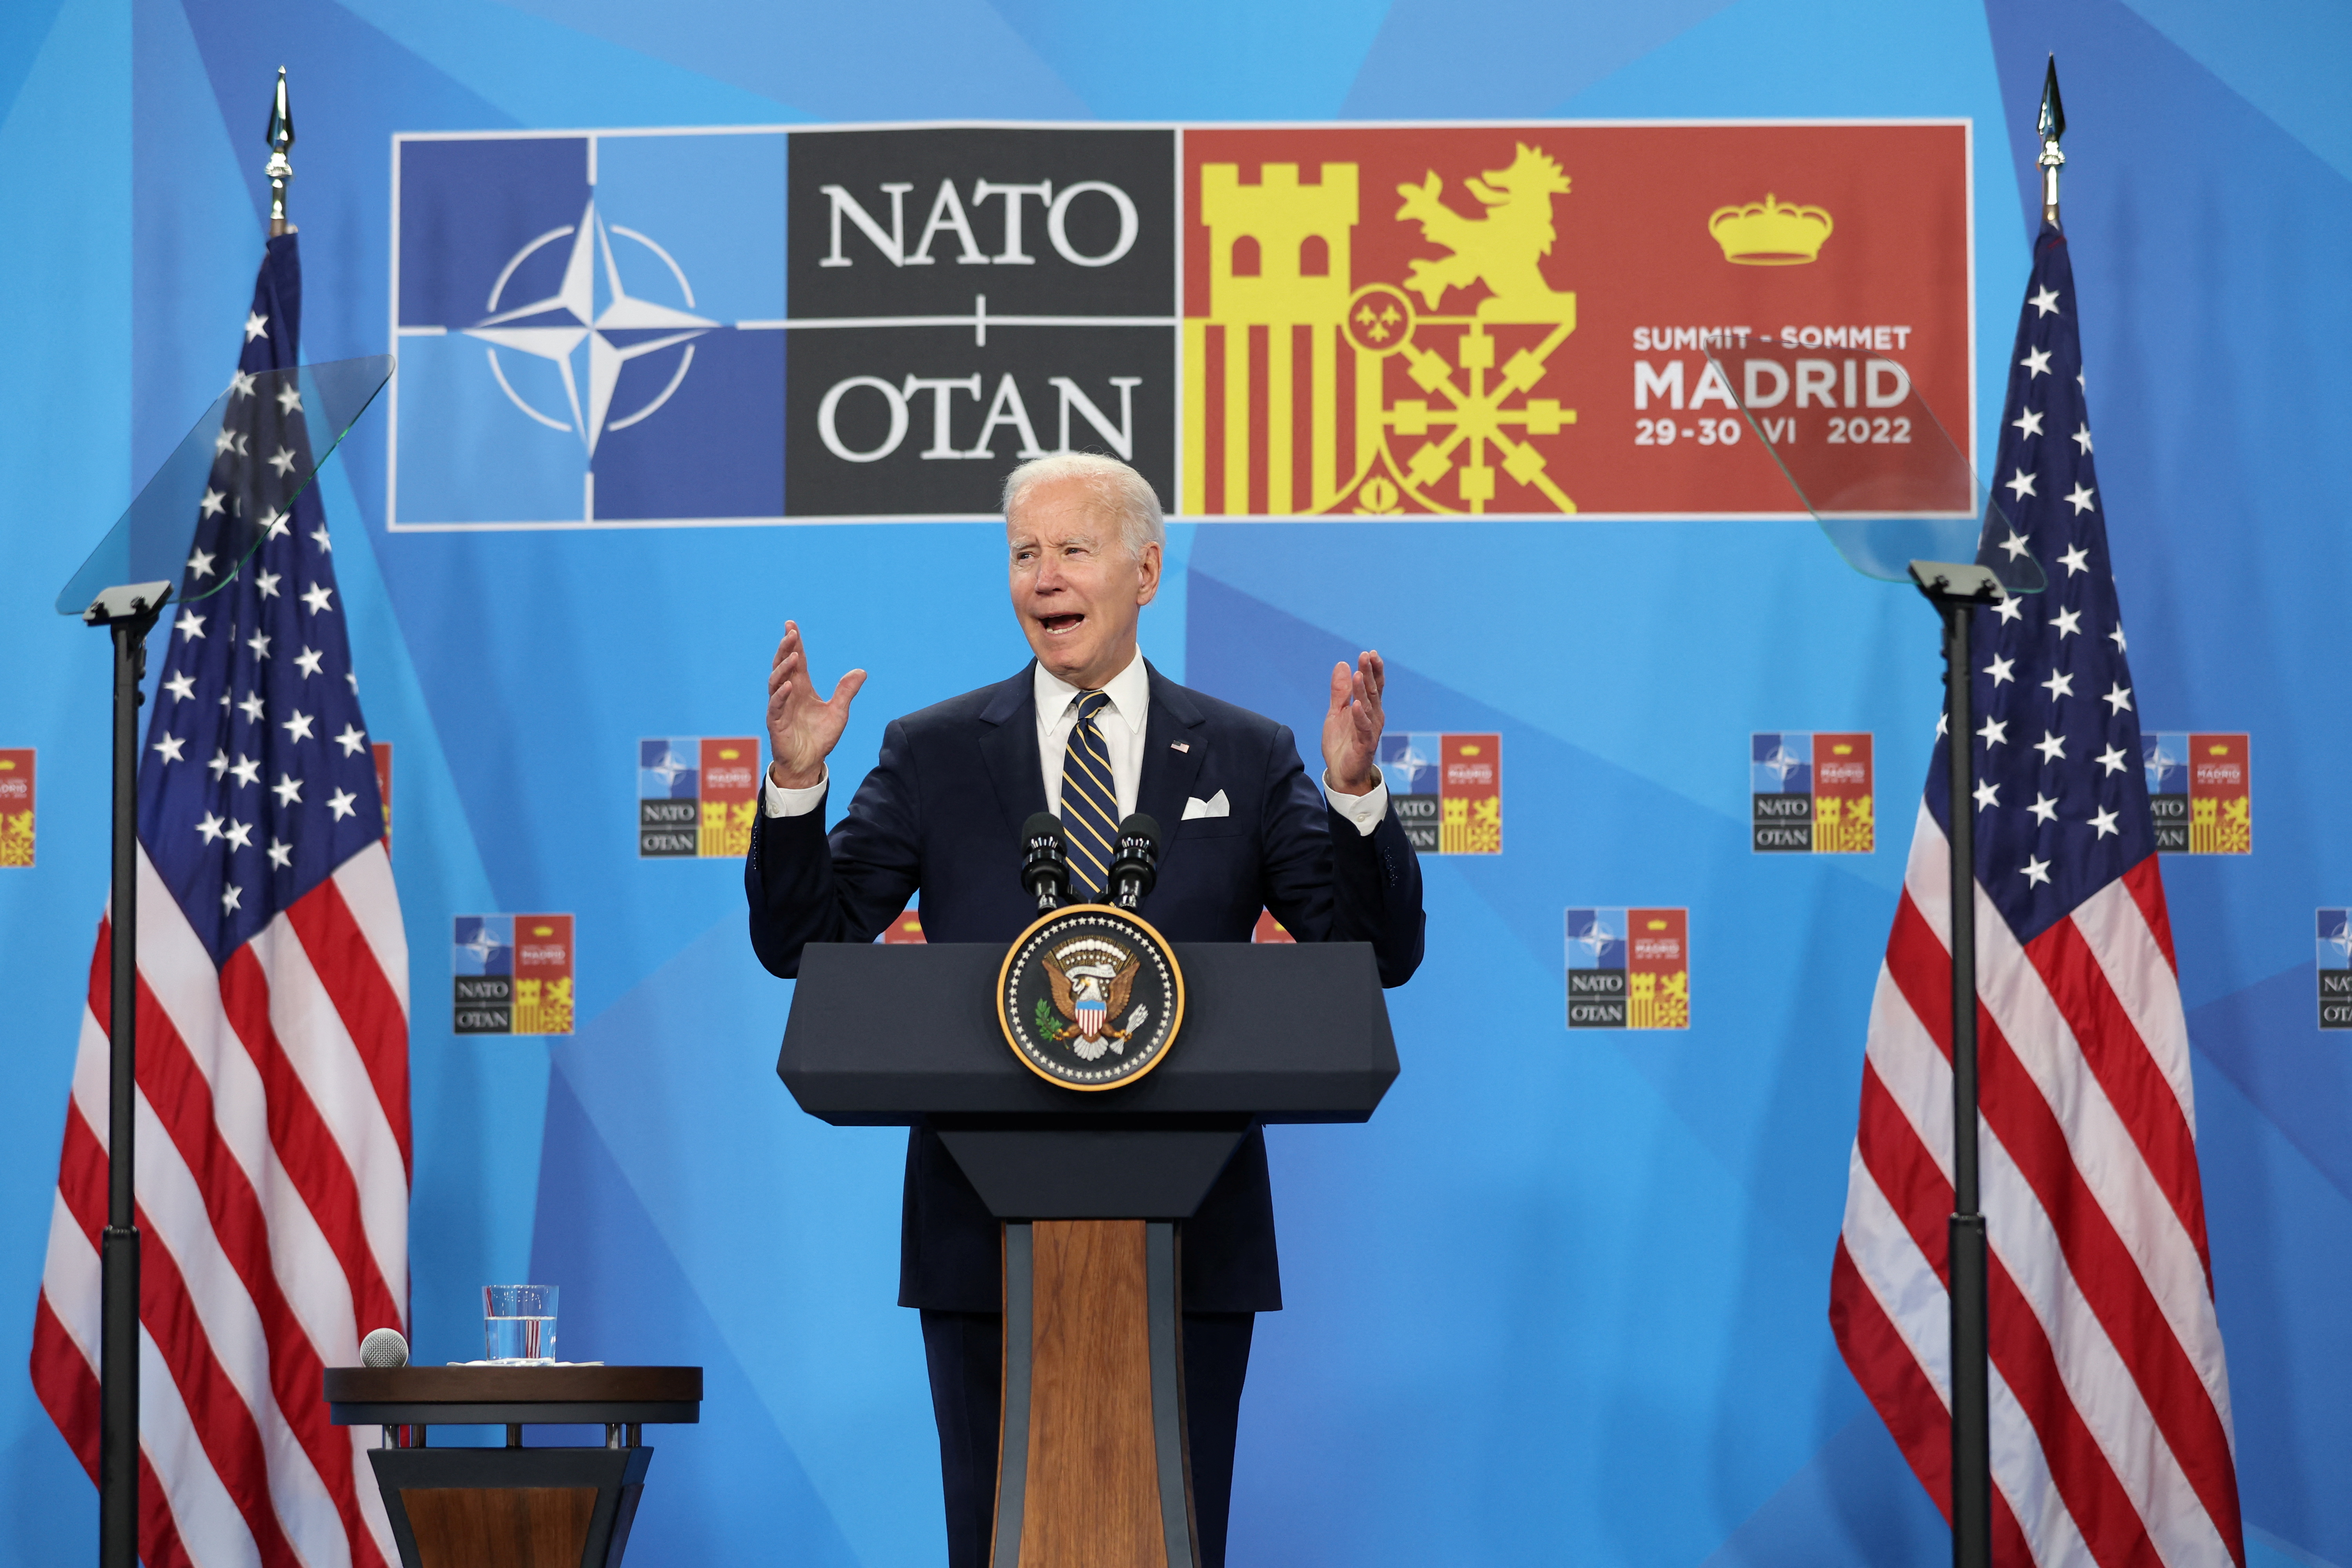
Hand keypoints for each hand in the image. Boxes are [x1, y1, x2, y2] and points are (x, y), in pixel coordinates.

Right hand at [766, 621, 865, 790]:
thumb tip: (861, 671)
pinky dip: (781, 695)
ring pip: (776, 682)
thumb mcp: (839, 712)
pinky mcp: (776, 723)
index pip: (797, 661)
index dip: (794, 643)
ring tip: (794, 655)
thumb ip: (846, 692)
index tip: (791, 625)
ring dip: (784, 668)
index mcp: (802, 688)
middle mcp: (789, 694)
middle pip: (783, 665)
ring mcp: (780, 707)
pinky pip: (775, 706)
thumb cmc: (820, 738)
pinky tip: (789, 686)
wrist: (809, 763)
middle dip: (786, 648)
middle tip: (790, 632)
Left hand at [1321, 650, 1384, 795]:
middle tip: (1367, 655)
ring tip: (1359, 674)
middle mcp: (1374, 717)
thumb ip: (1340, 691)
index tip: (1369, 653)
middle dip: (1371, 673)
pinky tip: (1356, 705)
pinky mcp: (1364, 744)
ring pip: (1369, 707)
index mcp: (1369, 709)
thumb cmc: (1342, 743)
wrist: (1341, 773)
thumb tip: (1342, 664)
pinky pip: (1364, 728)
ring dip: (1364, 690)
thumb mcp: (1337, 712)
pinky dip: (1360, 716)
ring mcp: (1370, 730)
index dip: (1373, 669)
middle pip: (1374, 691)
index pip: (1374, 685)